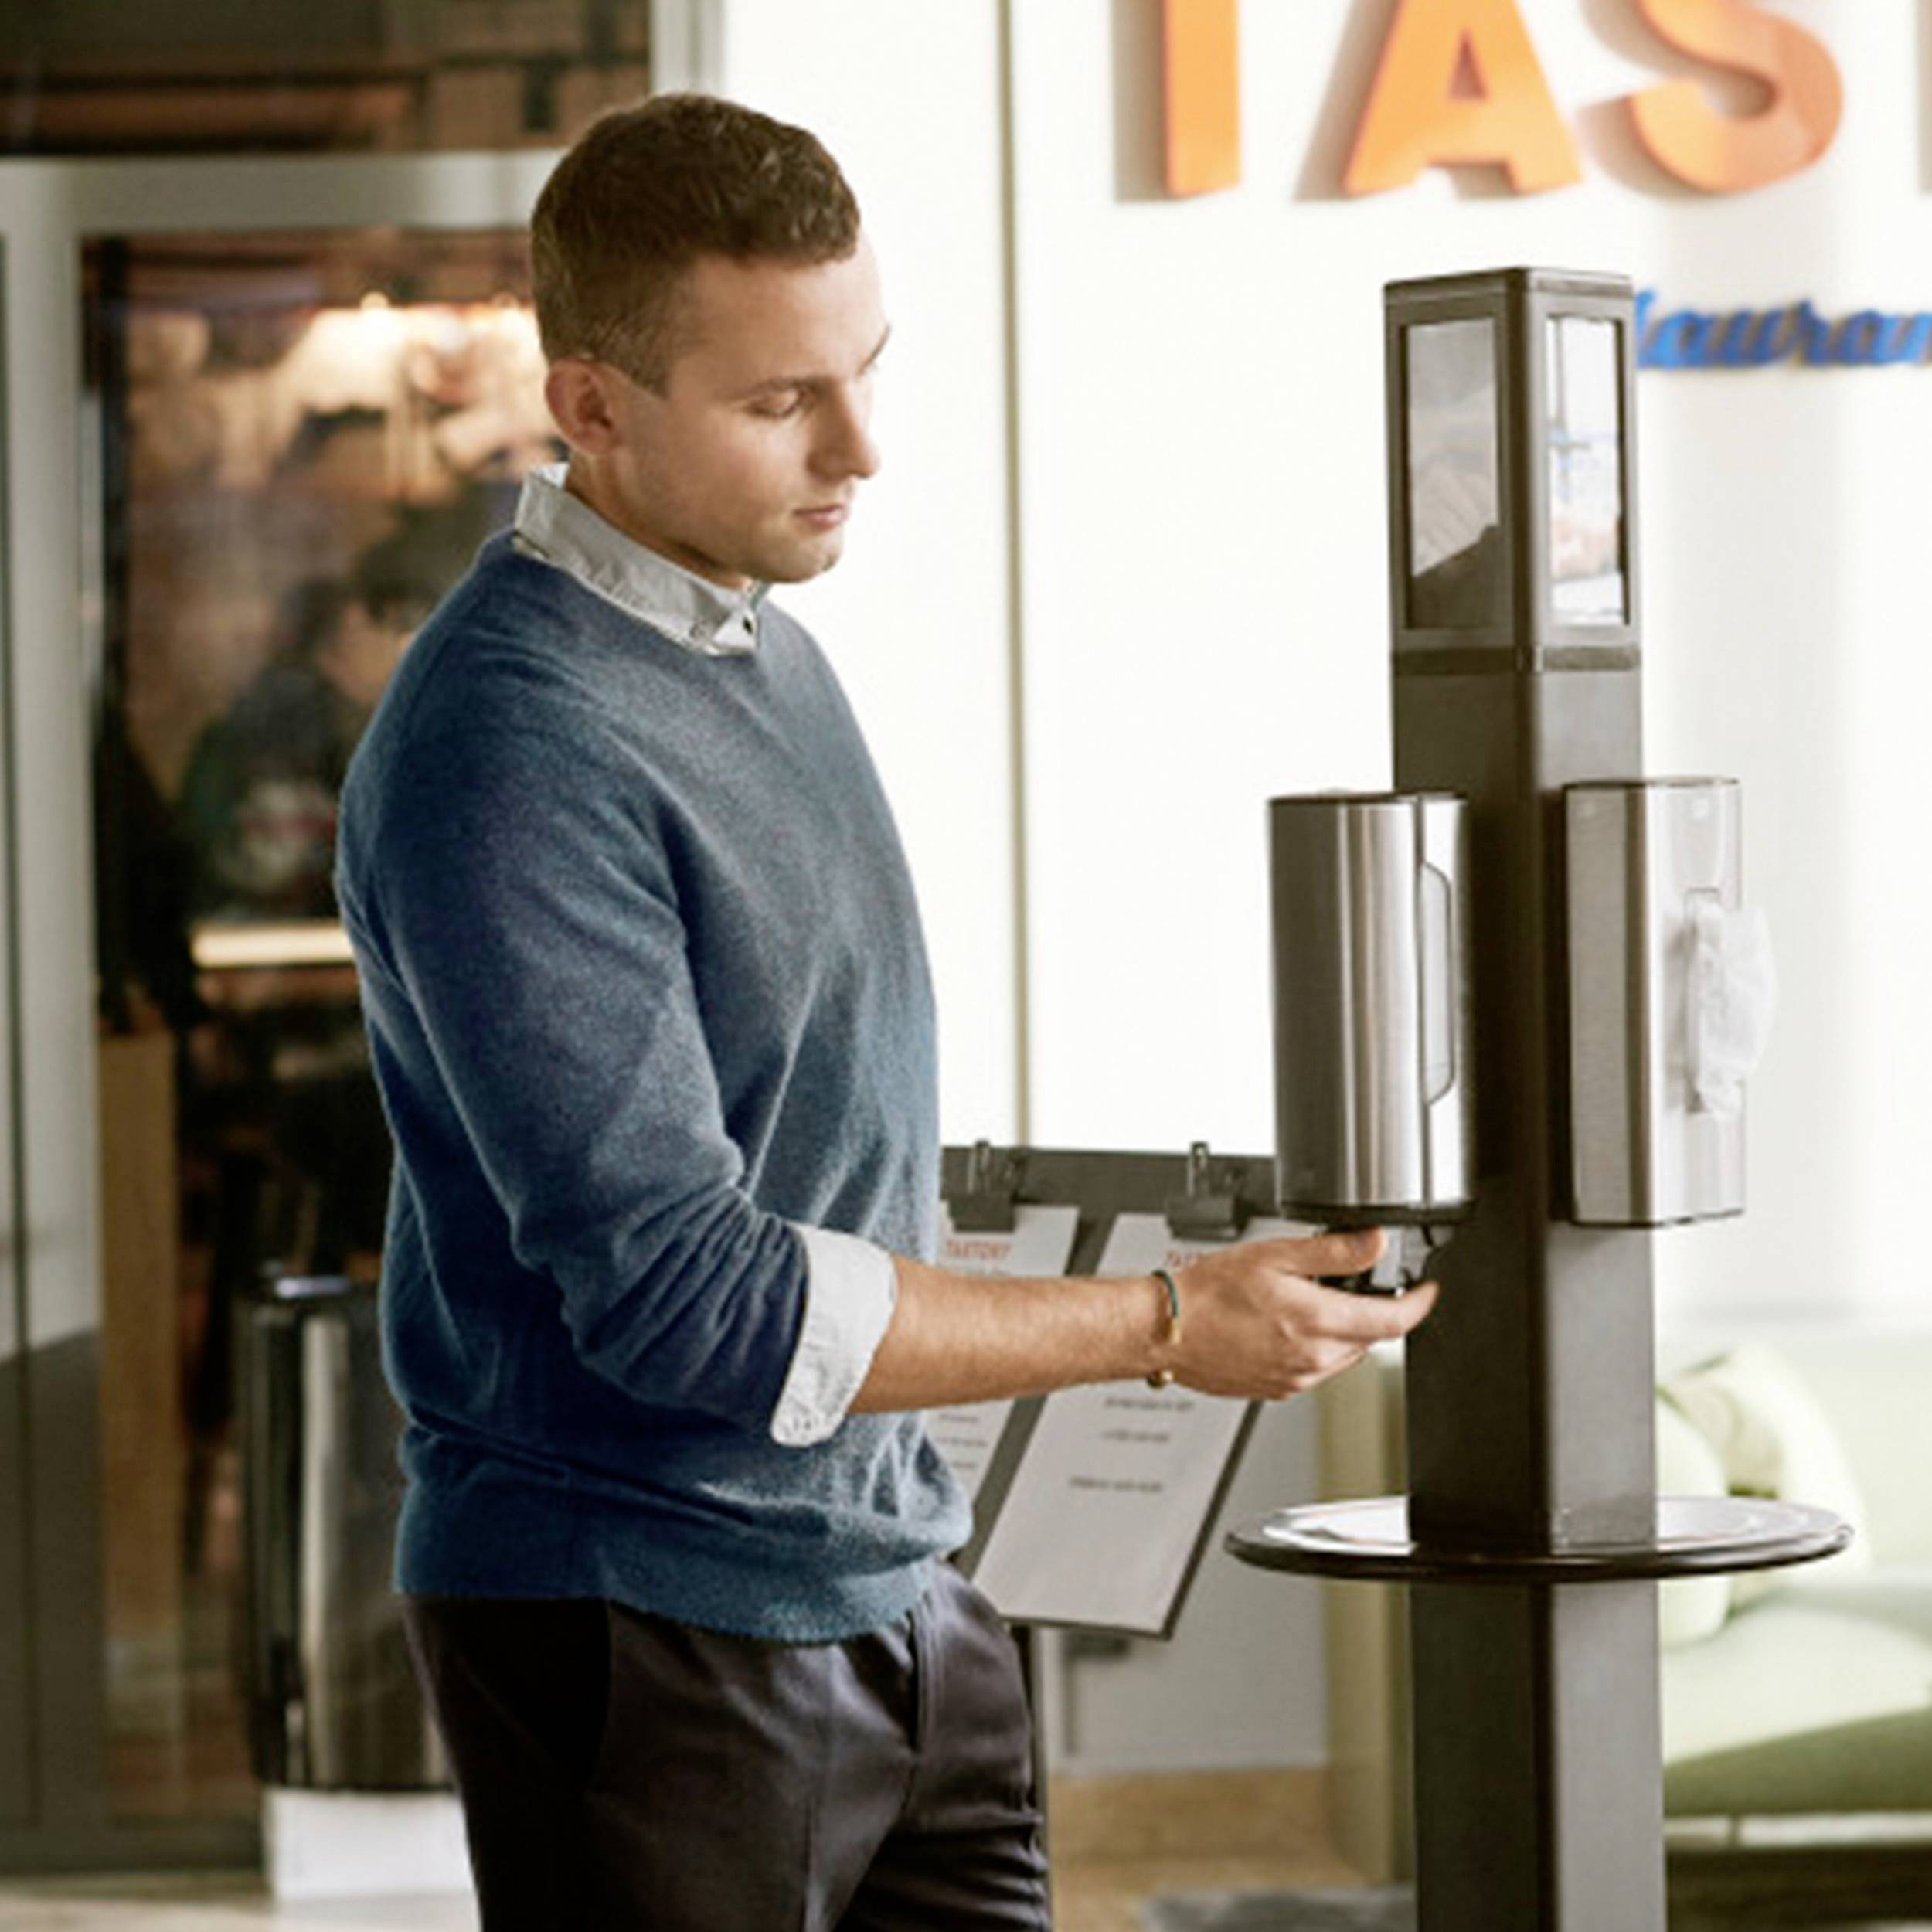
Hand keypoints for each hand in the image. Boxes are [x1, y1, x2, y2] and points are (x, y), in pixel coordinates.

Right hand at [1166, 1229, 1438, 1399]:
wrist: (1166, 1330)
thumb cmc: (1208, 1293)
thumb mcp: (1274, 1254)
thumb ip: (1332, 1251)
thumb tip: (1374, 1242)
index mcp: (1316, 1323)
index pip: (1393, 1322)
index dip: (1419, 1304)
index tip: (1427, 1291)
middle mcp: (1312, 1359)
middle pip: (1370, 1338)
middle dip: (1372, 1311)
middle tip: (1350, 1282)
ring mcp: (1295, 1379)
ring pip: (1343, 1355)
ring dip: (1342, 1330)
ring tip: (1308, 1301)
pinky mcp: (1278, 1390)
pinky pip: (1315, 1369)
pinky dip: (1315, 1347)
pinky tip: (1285, 1326)